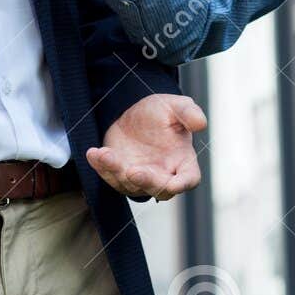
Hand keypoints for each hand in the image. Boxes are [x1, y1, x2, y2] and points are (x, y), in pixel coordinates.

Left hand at [85, 93, 206, 200]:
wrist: (135, 113)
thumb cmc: (162, 112)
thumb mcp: (175, 106)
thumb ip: (188, 113)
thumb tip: (201, 123)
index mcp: (183, 161)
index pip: (189, 179)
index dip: (183, 184)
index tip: (174, 184)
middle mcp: (163, 174)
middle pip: (158, 189)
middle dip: (145, 182)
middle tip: (133, 171)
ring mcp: (140, 177)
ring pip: (129, 184)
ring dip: (116, 171)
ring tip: (104, 154)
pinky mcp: (119, 174)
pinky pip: (109, 175)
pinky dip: (100, 166)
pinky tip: (93, 153)